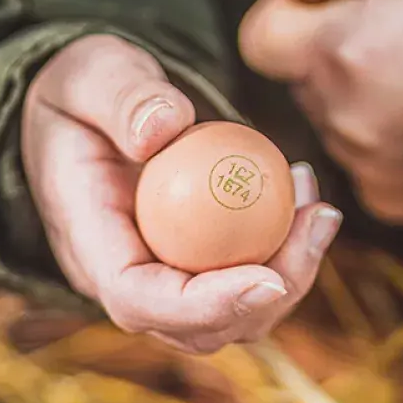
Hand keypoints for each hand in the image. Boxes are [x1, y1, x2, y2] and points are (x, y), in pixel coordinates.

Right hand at [21, 34, 341, 353]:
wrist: (82, 113)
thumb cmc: (82, 93)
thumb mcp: (91, 75)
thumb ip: (123, 98)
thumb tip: (167, 128)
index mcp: (87, 243)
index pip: (139, 300)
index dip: (206, 305)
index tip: (269, 277)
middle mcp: (122, 277)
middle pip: (199, 326)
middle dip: (271, 293)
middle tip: (320, 219)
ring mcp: (157, 277)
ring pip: (231, 315)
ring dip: (289, 272)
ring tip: (317, 204)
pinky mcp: (188, 265)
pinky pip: (241, 280)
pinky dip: (282, 251)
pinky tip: (303, 197)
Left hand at [239, 0, 402, 225]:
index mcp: (338, 54)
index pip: (259, 40)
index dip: (286, 19)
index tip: (321, 11)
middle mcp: (339, 116)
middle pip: (301, 82)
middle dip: (331, 59)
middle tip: (390, 43)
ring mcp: (361, 162)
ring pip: (332, 122)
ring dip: (359, 101)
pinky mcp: (383, 194)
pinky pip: (361, 162)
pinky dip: (382, 143)